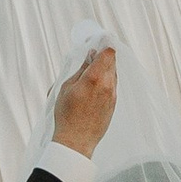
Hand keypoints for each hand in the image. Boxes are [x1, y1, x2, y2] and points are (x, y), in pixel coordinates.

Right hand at [52, 42, 116, 158]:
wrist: (76, 141)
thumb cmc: (67, 115)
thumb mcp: (67, 87)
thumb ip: (81, 69)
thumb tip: (90, 57)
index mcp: (95, 78)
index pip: (108, 53)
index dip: (105, 45)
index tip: (99, 41)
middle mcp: (108, 85)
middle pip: (112, 62)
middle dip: (104, 55)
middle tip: (94, 52)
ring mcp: (112, 96)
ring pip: (113, 74)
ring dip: (105, 68)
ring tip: (92, 69)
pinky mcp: (113, 105)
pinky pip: (112, 86)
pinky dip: (106, 80)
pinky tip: (95, 83)